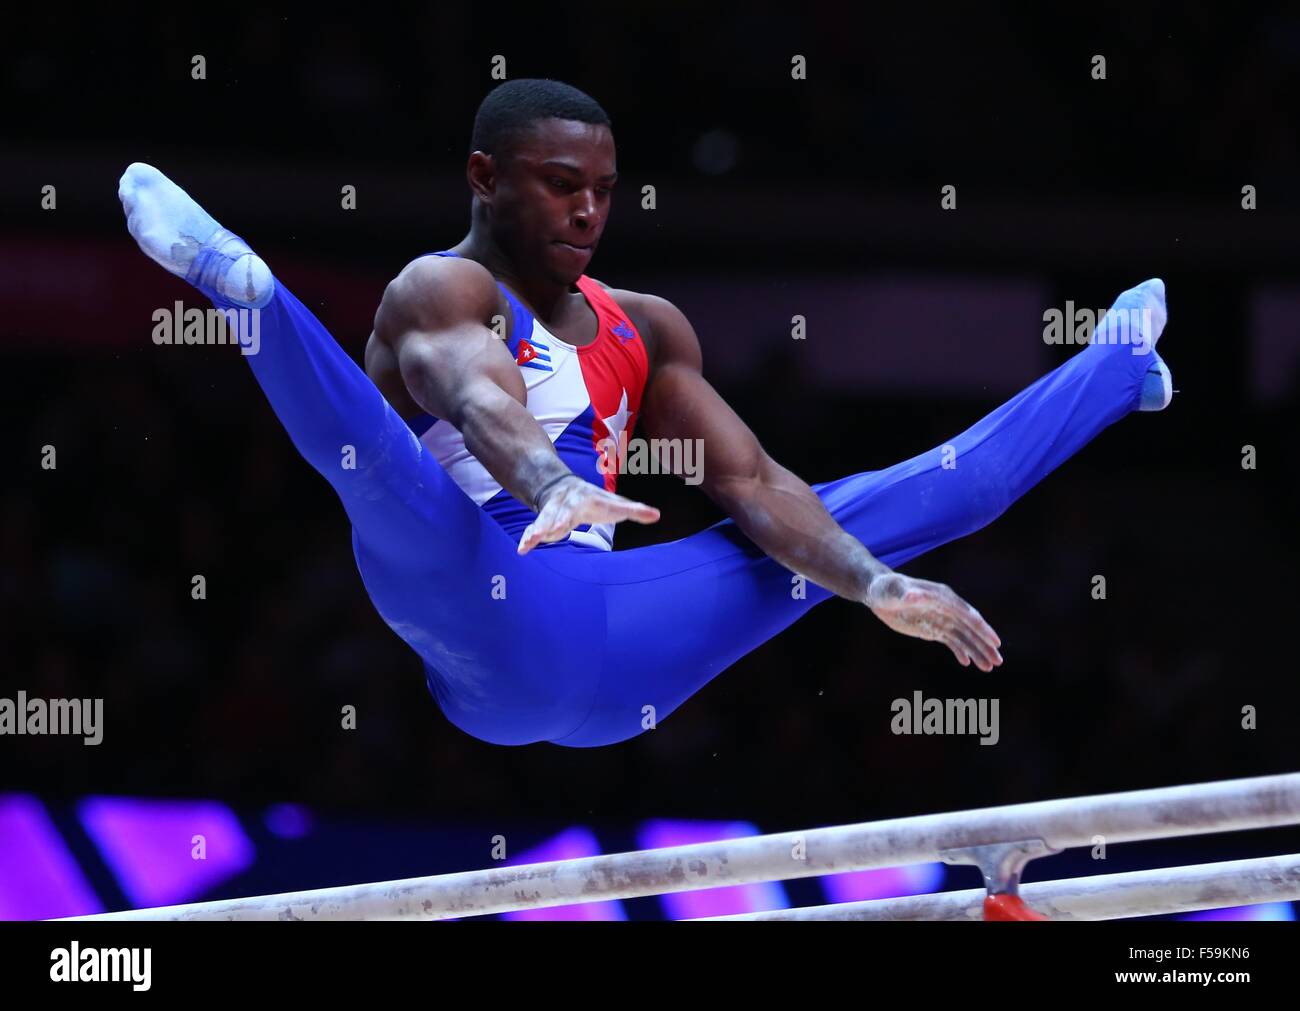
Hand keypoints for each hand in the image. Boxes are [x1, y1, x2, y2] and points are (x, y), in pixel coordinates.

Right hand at [518, 476, 659, 553]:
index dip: (610, 511)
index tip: (620, 515)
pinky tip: (522, 549)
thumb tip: (657, 515)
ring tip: (533, 540)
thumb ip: (634, 510)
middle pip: (565, 512)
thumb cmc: (594, 500)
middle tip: (555, 532)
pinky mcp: (543, 521)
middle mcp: (570, 503)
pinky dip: (528, 538)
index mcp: (590, 499)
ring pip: (546, 519)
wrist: (562, 486)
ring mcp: (554, 511)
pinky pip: (534, 529)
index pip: (601, 506)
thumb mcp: (614, 503)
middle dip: (559, 521)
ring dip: (540, 529)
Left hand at [864, 572, 1002, 670]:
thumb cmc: (886, 588)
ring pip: (963, 637)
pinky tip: (968, 662)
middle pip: (970, 628)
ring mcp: (941, 618)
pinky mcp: (933, 627)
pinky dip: (960, 651)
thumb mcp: (893, 590)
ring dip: (977, 650)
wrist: (878, 592)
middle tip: (998, 661)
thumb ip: (905, 593)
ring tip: (989, 667)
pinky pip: (951, 640)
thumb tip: (913, 595)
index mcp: (942, 597)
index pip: (967, 614)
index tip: (995, 642)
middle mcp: (946, 607)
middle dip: (985, 644)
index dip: (982, 628)